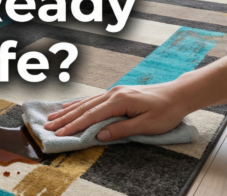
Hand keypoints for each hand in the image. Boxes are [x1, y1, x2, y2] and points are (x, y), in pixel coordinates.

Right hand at [42, 84, 190, 141]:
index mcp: (119, 100)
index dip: (74, 126)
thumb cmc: (166, 110)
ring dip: (68, 111)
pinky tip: (70, 107)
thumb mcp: (147, 125)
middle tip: (48, 127)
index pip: (91, 116)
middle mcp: (113, 93)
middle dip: (64, 119)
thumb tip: (100, 135)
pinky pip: (93, 100)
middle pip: (84, 108)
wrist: (179, 94)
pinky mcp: (117, 93)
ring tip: (52, 117)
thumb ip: (122, 129)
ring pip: (86, 103)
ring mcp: (114, 92)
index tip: (60, 134)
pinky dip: (79, 104)